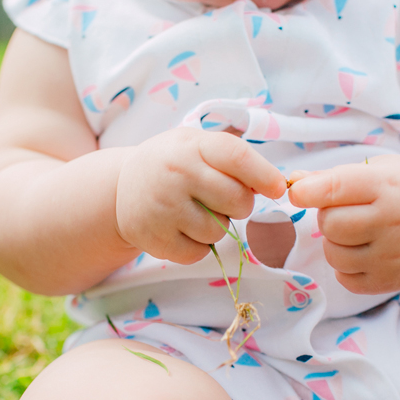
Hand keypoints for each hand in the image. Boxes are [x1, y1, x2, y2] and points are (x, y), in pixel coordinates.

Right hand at [116, 128, 286, 264]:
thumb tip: (274, 186)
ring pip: (219, 231)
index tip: (279, 188)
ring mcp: (163, 208)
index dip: (264, 175)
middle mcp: (176, 174)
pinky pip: (199, 253)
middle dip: (240, 205)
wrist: (121, 187)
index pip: (237, 157)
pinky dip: (198, 246)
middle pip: (237, 201)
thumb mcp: (197, 146)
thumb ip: (234, 160)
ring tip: (195, 212)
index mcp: (192, 146)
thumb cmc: (172, 164)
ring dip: (217, 227)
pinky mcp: (154, 239)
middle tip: (221, 199)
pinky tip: (182, 229)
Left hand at [288, 155, 399, 294]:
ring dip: (335, 243)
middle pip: (330, 224)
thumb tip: (293, 182)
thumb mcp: (377, 170)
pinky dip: (346, 266)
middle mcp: (393, 222)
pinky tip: (365, 251)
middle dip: (328, 216)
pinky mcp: (389, 282)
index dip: (307, 191)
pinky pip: (344, 278)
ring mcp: (393, 256)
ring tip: (357, 232)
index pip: (336, 189)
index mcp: (388, 187)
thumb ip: (332, 177)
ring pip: (333, 254)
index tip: (295, 192)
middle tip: (348, 211)